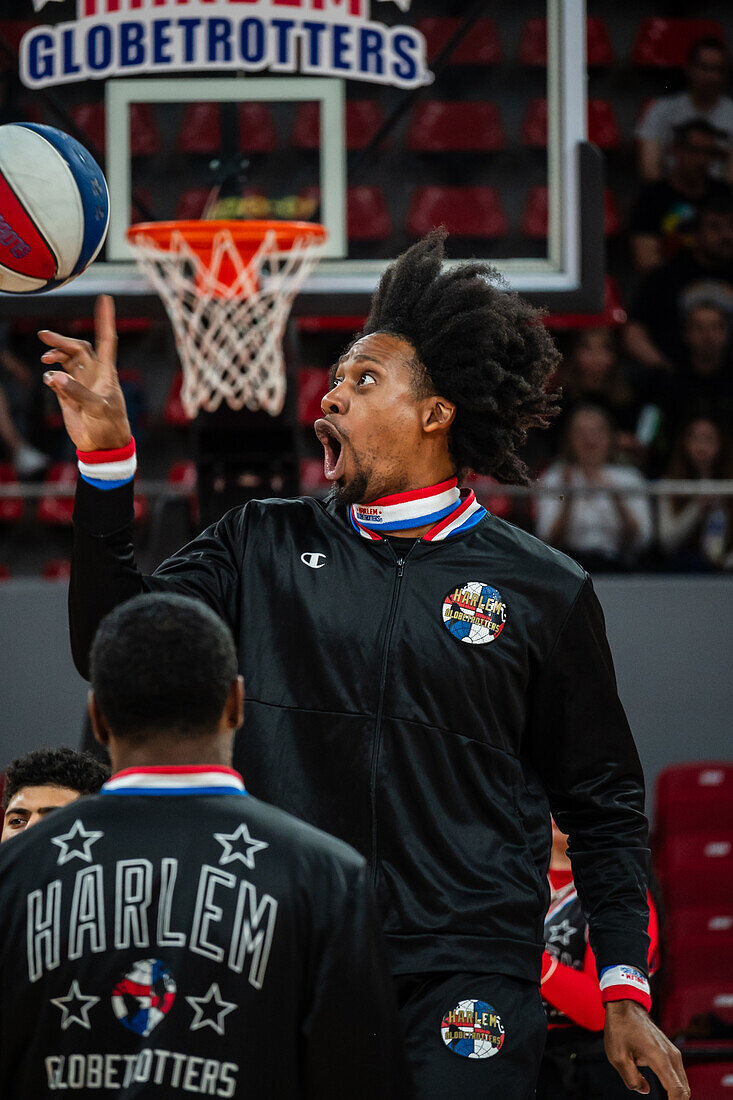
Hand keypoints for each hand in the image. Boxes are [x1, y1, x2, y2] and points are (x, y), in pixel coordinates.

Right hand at [40, 295, 130, 452]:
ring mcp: (79, 384)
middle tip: (43, 336)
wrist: (104, 446)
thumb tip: (54, 376)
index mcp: (106, 372)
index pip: (106, 340)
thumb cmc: (110, 425)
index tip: (105, 300)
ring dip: (55, 354)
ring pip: (65, 360)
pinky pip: (56, 379)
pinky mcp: (68, 395)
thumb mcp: (98, 408)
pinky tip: (49, 380)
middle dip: (61, 340)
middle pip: (77, 347)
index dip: (105, 320)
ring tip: (46, 359)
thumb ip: (76, 392)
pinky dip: (50, 376)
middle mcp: (92, 374)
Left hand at [604, 1001, 689, 1097]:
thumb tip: (645, 1090)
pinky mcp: (671, 1051)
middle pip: (684, 1089)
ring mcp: (673, 1052)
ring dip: (677, 1095)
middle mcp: (671, 1055)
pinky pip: (678, 1074)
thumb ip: (632, 1079)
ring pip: (683, 1083)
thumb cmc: (620, 1028)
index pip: (677, 1090)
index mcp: (659, 1057)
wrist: (625, 1006)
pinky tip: (667, 1094)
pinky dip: (676, 1087)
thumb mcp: (618, 1056)